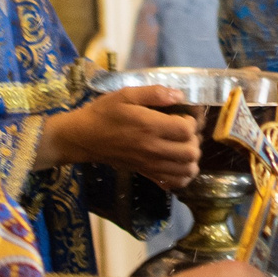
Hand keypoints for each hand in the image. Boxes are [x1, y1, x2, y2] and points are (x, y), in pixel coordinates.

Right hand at [39, 88, 199, 189]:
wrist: (84, 138)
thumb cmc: (104, 113)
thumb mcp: (126, 94)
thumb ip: (154, 93)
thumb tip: (180, 95)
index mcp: (150, 126)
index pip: (187, 129)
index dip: (191, 121)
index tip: (183, 115)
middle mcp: (153, 148)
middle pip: (191, 152)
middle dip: (194, 139)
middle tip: (184, 131)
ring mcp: (150, 164)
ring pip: (187, 170)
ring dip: (191, 158)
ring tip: (182, 146)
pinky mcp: (146, 173)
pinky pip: (174, 183)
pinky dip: (182, 175)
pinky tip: (177, 163)